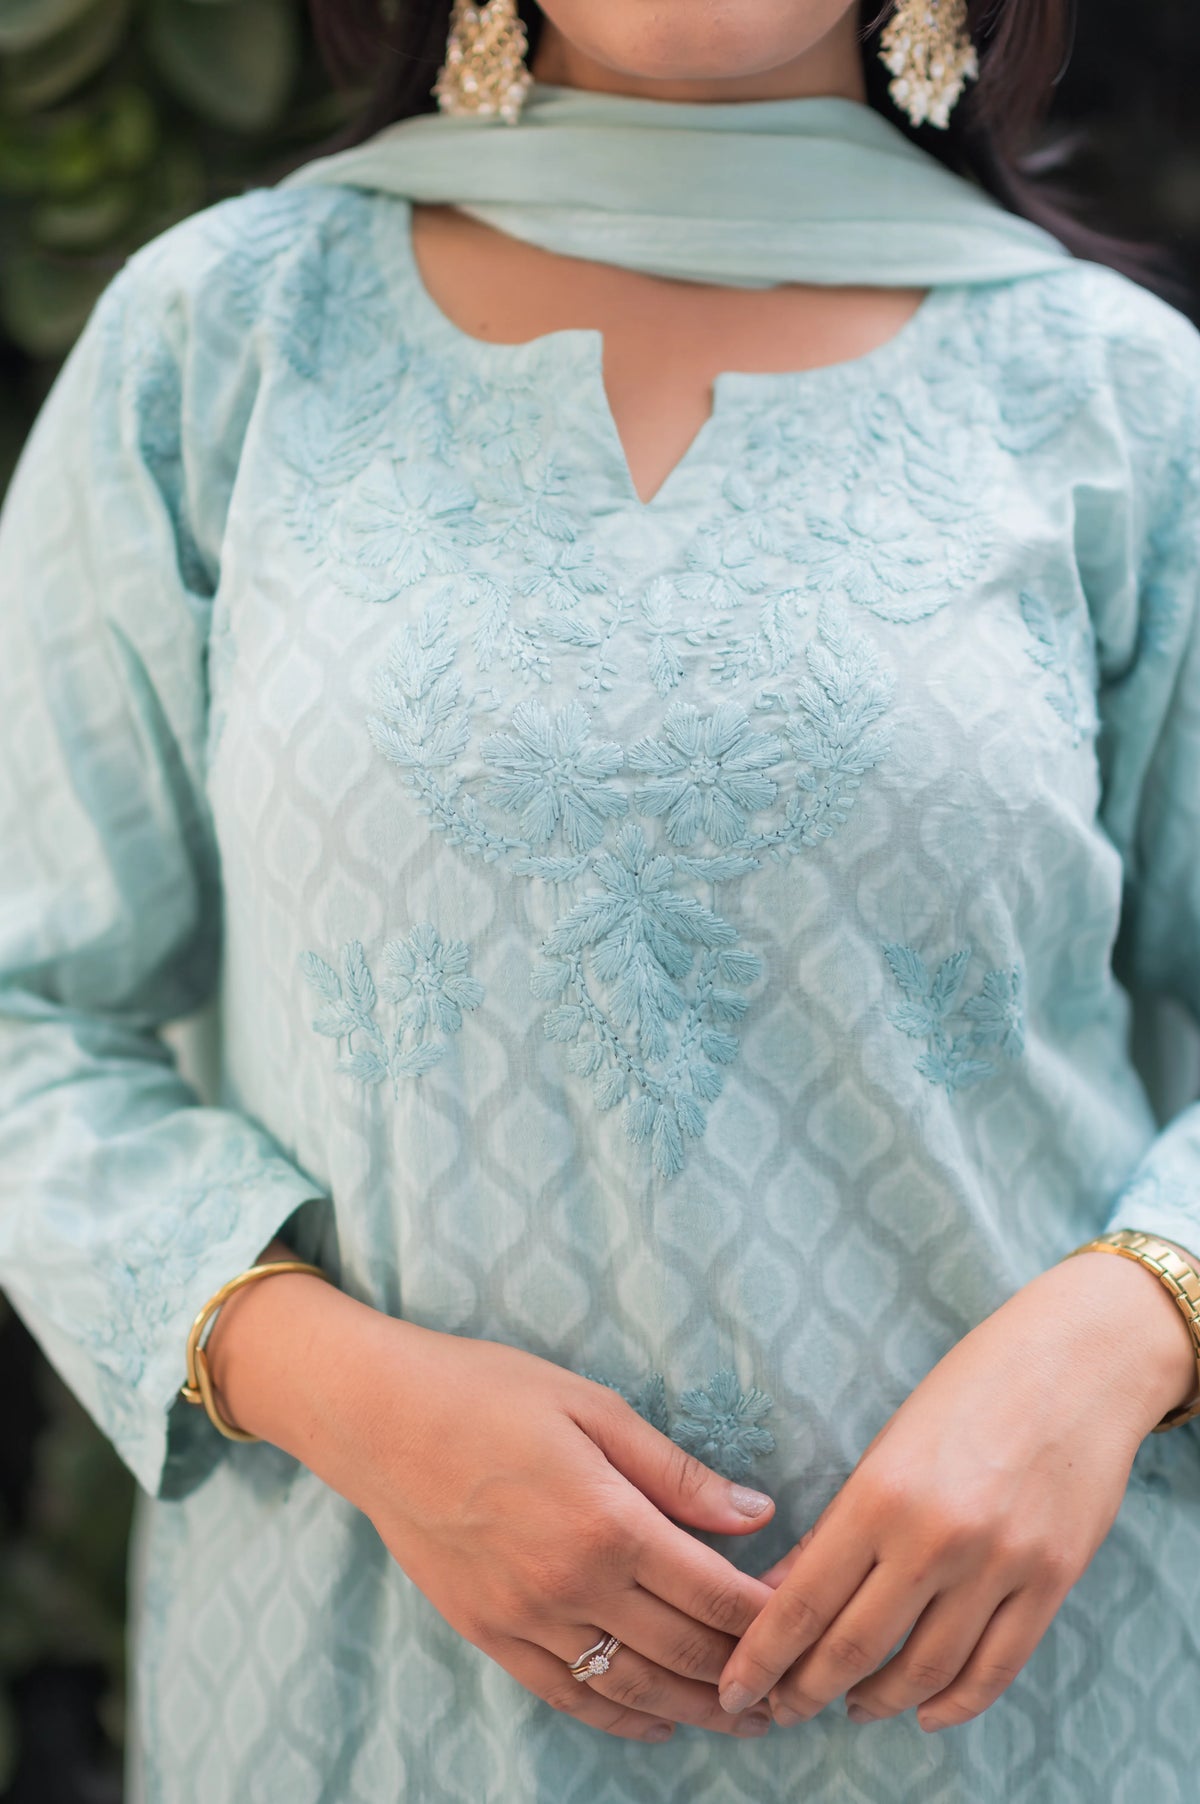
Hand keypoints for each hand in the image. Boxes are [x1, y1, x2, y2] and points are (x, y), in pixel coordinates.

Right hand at [356, 1329, 780, 1744]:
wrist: (378, 1418)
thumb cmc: (488, 1392)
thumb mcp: (593, 1406)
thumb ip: (677, 1472)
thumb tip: (757, 1513)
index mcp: (608, 1522)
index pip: (715, 1594)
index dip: (769, 1615)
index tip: (804, 1617)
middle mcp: (572, 1585)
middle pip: (685, 1652)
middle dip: (747, 1674)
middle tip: (791, 1682)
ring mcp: (527, 1620)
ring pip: (635, 1689)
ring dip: (697, 1709)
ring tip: (744, 1717)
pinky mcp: (491, 1635)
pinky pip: (570, 1696)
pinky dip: (623, 1718)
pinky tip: (658, 1722)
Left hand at [716, 1247, 1198, 1734]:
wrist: (1077, 1361)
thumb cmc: (968, 1388)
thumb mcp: (887, 1445)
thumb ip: (835, 1527)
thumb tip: (779, 1596)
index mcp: (880, 1494)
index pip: (803, 1601)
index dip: (763, 1658)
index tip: (734, 1689)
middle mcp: (936, 1538)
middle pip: (856, 1647)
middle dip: (808, 1690)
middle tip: (781, 1709)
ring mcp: (1000, 1565)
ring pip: (925, 1670)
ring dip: (879, 1701)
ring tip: (852, 1706)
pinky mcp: (1052, 1581)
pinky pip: (995, 1668)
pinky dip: (954, 1703)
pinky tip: (925, 1711)